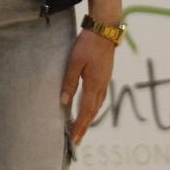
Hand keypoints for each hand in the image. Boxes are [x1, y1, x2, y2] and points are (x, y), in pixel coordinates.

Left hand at [60, 22, 117, 144]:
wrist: (105, 30)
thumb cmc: (88, 45)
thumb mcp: (74, 62)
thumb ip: (69, 82)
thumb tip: (64, 102)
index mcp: (94, 85)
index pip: (86, 111)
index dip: (80, 125)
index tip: (74, 138)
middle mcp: (102, 86)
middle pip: (93, 112)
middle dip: (85, 126)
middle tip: (77, 139)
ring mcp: (105, 81)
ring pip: (98, 105)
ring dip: (90, 118)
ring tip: (82, 127)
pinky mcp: (105, 76)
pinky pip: (100, 97)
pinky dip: (94, 107)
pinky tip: (90, 107)